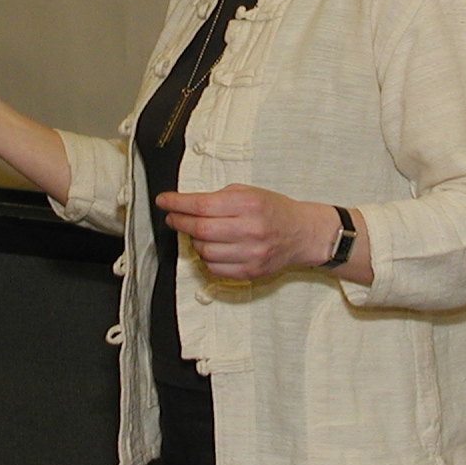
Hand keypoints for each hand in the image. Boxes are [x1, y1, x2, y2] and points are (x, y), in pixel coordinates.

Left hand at [155, 184, 342, 281]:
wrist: (302, 233)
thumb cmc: (274, 210)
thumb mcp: (249, 192)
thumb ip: (219, 198)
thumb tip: (186, 205)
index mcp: (248, 204)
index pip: (202, 204)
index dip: (177, 203)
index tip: (163, 201)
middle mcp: (250, 229)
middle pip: (200, 229)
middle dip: (179, 222)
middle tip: (172, 218)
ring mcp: (251, 254)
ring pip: (204, 251)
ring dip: (193, 241)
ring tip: (197, 232)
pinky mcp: (250, 272)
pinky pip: (215, 268)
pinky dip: (206, 258)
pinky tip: (210, 248)